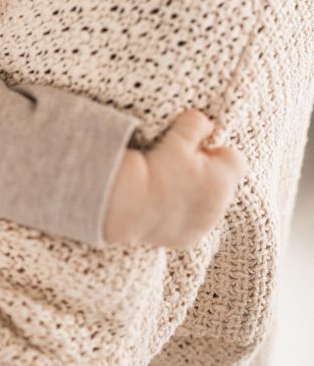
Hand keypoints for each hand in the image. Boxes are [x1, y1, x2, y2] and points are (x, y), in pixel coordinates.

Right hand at [104, 109, 247, 247]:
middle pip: (222, 184)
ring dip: (195, 195)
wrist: (128, 202)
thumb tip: (207, 125)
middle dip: (207, 174)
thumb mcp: (178, 136)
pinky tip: (162, 204)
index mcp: (223, 180)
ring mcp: (203, 226)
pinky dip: (181, 214)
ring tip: (168, 185)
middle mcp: (219, 208)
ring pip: (208, 205)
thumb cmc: (155, 167)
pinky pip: (191, 223)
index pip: (236, 160)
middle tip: (178, 166)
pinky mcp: (186, 241)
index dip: (216, 151)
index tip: (196, 150)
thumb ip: (198, 124)